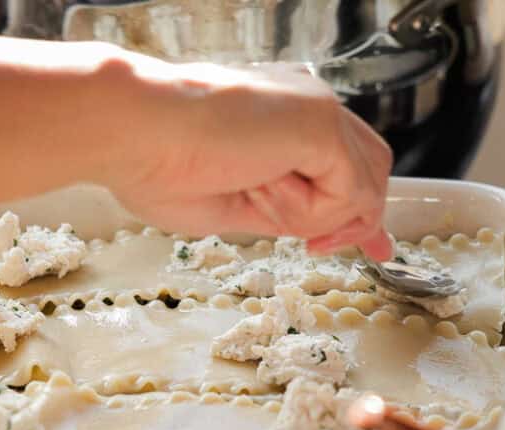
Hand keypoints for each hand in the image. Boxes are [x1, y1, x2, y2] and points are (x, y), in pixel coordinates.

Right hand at [106, 59, 393, 260]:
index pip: (348, 161)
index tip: (368, 245)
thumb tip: (317, 234)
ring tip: (254, 197)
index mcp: (284, 118)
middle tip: (318, 249)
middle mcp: (308, 106)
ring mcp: (318, 111)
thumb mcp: (234, 206)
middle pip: (371, 168)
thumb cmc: (156, 166)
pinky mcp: (321, 125)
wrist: (133, 133)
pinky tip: (259, 187)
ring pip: (361, 185)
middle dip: (355, 219)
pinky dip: (307, 211)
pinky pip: (346, 193)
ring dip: (314, 217)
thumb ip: (283, 215)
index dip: (358, 207)